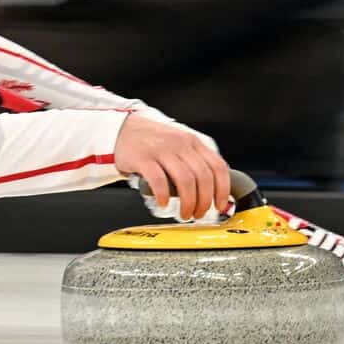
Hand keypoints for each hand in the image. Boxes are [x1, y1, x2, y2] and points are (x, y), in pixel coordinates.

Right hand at [114, 114, 229, 220]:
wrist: (120, 129)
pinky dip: (164, 196)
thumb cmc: (149, 140)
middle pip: (203, 177)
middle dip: (204, 201)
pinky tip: (163, 202)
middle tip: (199, 214)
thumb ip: (192, 159)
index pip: (217, 166)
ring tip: (184, 214)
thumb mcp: (178, 142)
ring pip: (185, 181)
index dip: (223, 189)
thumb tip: (209, 188)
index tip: (220, 204)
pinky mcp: (143, 158)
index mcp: (192, 142)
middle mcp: (180, 144)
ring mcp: (161, 150)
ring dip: (188, 203)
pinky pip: (159, 181)